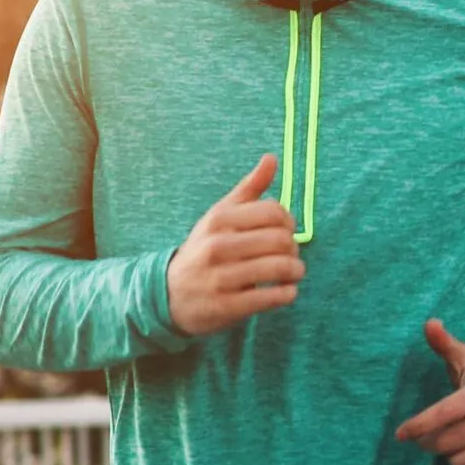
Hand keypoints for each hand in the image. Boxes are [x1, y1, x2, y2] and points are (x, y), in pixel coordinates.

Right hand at [166, 155, 303, 335]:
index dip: (289, 221)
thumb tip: (272, 158)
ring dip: (296, 271)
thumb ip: (249, 189)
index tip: (286, 230)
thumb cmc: (205, 250)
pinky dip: (287, 294)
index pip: (274, 212)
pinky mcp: (227, 307)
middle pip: (281, 240)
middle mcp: (218, 246)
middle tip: (291, 254)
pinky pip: (272, 297)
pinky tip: (285, 291)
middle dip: (294, 248)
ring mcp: (221, 278)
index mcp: (219, 220)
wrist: (169, 295)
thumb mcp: (220, 217)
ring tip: (293, 272)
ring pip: (280, 268)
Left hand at [396, 319, 464, 464]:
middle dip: (431, 442)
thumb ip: (445, 344)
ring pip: (460, 462)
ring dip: (451, 455)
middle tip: (428, 437)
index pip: (444, 413)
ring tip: (456, 442)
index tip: (400, 434)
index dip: (418, 425)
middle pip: (447, 443)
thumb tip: (429, 323)